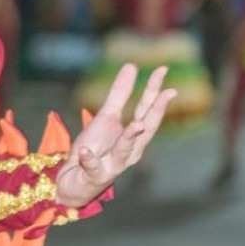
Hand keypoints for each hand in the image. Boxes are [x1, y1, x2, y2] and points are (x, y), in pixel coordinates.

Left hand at [56, 64, 175, 206]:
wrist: (76, 179)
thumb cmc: (96, 148)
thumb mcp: (106, 118)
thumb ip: (119, 94)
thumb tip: (131, 66)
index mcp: (134, 135)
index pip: (147, 110)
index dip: (155, 90)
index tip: (162, 70)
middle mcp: (130, 150)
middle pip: (145, 129)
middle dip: (155, 111)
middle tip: (168, 93)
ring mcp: (114, 164)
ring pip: (125, 151)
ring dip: (130, 138)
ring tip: (136, 124)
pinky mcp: (96, 176)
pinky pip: (94, 167)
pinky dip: (91, 160)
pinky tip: (86, 152)